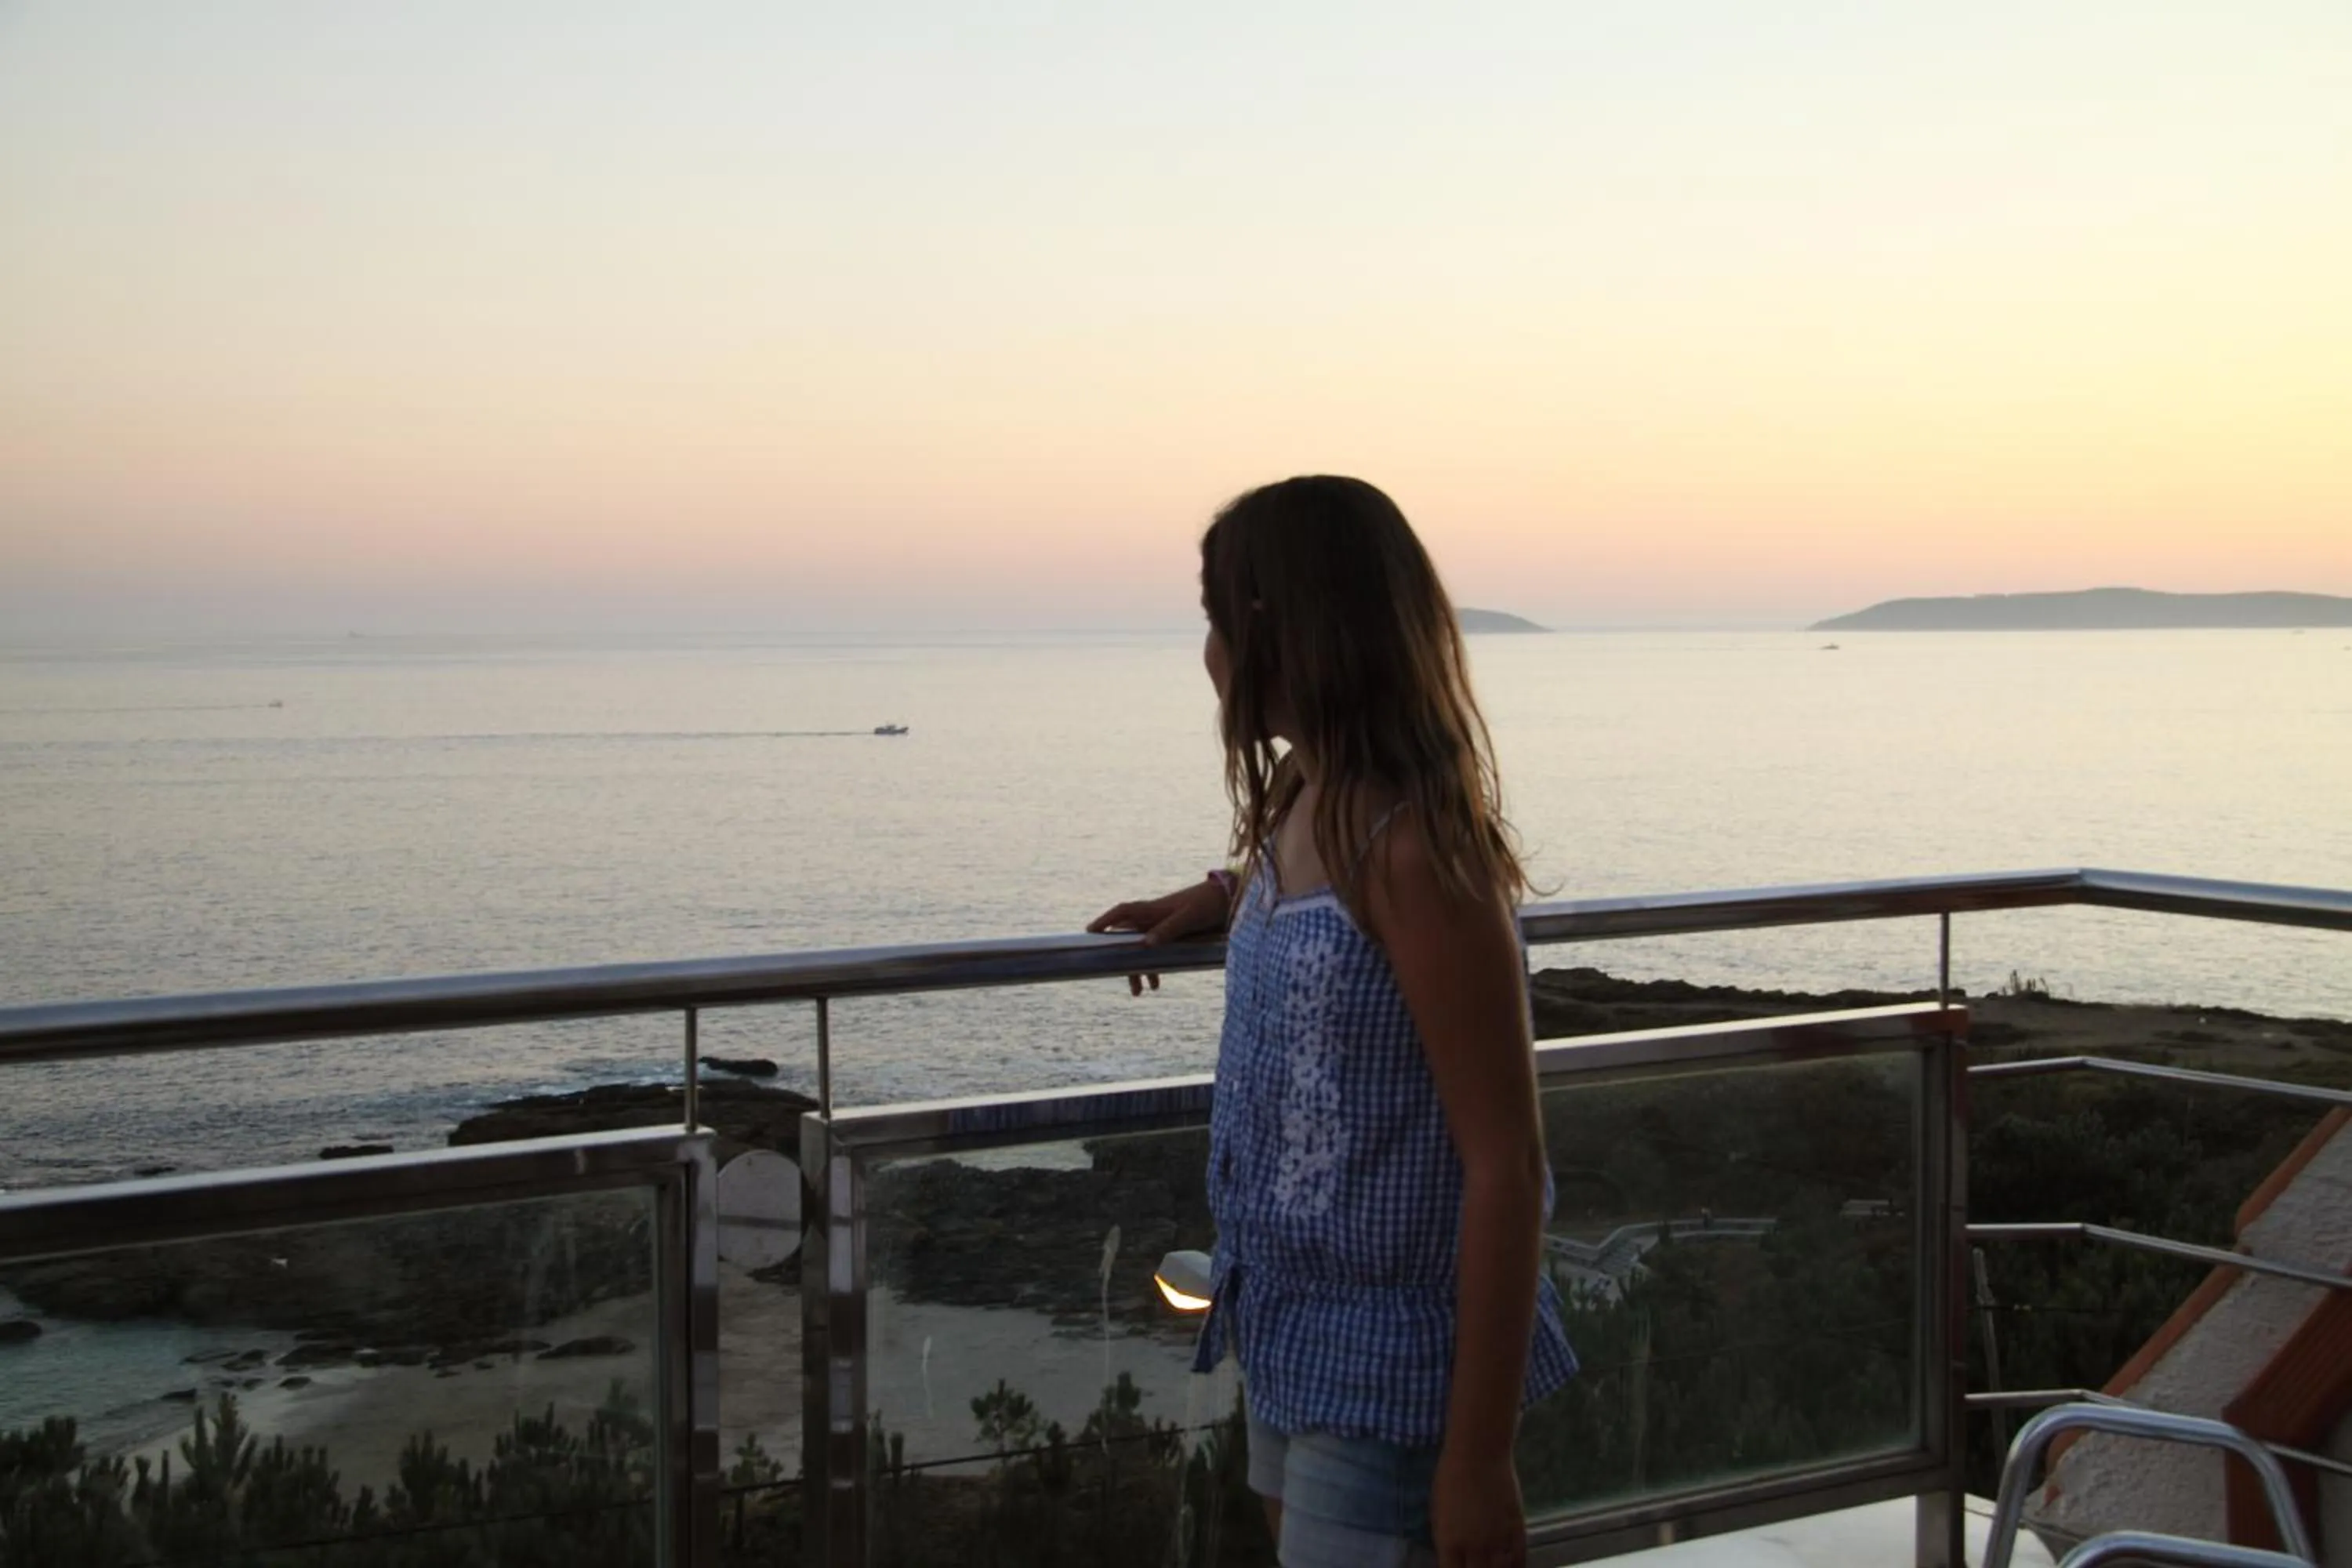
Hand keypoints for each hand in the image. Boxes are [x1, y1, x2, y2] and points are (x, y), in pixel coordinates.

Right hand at [1086, 879, 1228, 995]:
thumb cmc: (1206, 904)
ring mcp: (1164, 926)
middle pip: (1129, 938)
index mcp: (1153, 910)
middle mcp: (1154, 918)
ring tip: (1139, 992)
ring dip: (1139, 969)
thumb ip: (1167, 929)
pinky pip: (1158, 952)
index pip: (1123, 913)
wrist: (1229, 900)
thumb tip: (1145, 944)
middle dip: (1121, 958)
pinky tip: (1157, 983)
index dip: (1104, 922)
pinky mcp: (1175, 935)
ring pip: (1143, 949)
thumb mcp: (1188, 917)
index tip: (1089, 932)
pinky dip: (1156, 967)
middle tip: (1115, 976)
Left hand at [1431, 1441, 1524, 1567]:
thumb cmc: (1450, 1477)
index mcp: (1449, 1543)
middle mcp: (1474, 1548)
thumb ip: (1446, 1540)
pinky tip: (1510, 1565)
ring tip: (1492, 1564)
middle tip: (1476, 1565)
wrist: (1479, 1453)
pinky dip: (1514, 1566)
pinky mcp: (1517, 1530)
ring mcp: (1498, 1541)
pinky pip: (1519, 1560)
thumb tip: (1451, 1558)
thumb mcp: (1438, 1512)